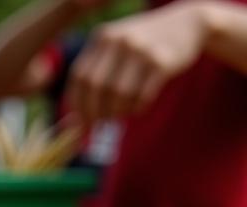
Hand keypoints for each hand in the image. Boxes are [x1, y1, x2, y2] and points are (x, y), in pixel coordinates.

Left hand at [66, 1, 211, 121]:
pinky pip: (141, 97)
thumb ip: (96, 77)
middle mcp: (119, 40)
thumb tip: (77, 122)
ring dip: (118, 113)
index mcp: (102, 37)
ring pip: (118, 95)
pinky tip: (139, 106)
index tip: (82, 122)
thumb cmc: (144, 46)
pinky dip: (136, 109)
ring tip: (123, 113)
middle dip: (96, 112)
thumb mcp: (116, 49)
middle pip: (96, 88)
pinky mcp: (161, 61)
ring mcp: (141, 49)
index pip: (79, 77)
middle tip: (102, 124)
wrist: (188, 24)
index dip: (78, 105)